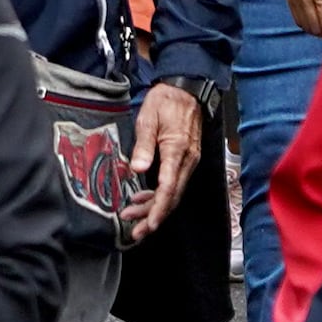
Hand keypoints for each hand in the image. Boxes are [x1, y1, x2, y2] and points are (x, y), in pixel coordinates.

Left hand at [132, 82, 205, 232]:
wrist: (186, 89)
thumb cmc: (167, 101)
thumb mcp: (149, 119)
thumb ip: (144, 145)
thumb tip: (137, 168)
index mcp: (177, 150)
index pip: (169, 187)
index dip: (159, 208)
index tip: (149, 224)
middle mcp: (187, 160)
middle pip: (172, 196)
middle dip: (154, 217)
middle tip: (136, 232)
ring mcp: (189, 161)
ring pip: (173, 193)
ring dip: (154, 207)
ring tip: (133, 216)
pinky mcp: (185, 160)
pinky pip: (174, 183)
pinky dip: (159, 194)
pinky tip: (143, 197)